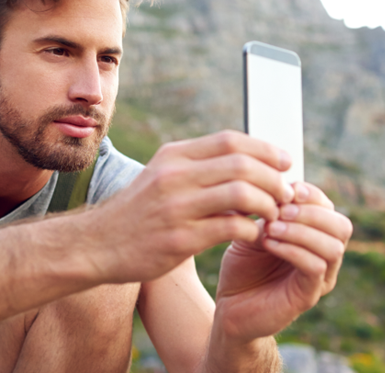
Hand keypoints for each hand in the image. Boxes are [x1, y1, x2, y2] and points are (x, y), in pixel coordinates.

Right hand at [81, 131, 294, 284]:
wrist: (98, 245)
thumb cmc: (141, 211)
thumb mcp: (163, 174)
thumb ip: (200, 165)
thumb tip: (251, 158)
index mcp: (174, 155)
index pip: (231, 140)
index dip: (266, 149)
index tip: (286, 162)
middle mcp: (175, 176)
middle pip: (242, 164)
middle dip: (274, 179)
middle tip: (286, 194)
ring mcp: (177, 207)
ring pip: (241, 194)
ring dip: (268, 204)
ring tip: (274, 215)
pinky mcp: (180, 239)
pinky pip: (232, 227)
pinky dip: (253, 230)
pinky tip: (256, 234)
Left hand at [211, 182, 352, 341]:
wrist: (230, 306)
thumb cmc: (243, 265)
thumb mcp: (253, 228)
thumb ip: (269, 208)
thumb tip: (278, 183)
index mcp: (315, 234)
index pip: (328, 206)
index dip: (310, 193)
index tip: (286, 187)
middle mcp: (325, 255)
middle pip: (341, 225)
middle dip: (311, 212)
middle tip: (281, 209)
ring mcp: (321, 277)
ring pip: (333, 247)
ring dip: (302, 231)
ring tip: (271, 227)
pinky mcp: (309, 295)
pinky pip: (315, 268)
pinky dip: (294, 250)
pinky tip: (270, 243)